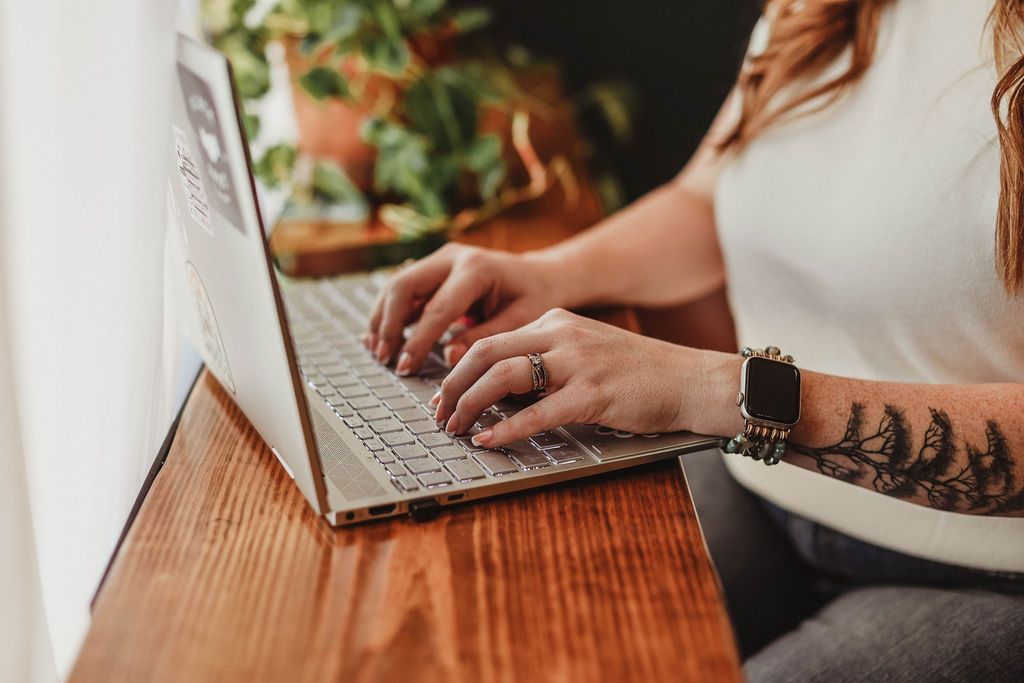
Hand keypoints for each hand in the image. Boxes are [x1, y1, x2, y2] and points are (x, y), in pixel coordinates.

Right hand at [365, 244, 571, 374]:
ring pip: (397, 285)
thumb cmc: (535, 298)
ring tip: (377, 351)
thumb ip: (484, 339)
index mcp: (476, 268)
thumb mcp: (520, 321)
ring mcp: (441, 259)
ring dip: (382, 318)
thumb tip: (449, 357)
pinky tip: (381, 336)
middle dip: (388, 324)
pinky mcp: (435, 268)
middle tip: (384, 357)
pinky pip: (404, 288)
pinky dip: (390, 312)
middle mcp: (453, 257)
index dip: (417, 341)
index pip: (436, 308)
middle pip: (404, 286)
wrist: (543, 274)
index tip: (404, 366)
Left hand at [433, 308, 742, 447]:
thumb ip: (546, 361)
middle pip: (486, 353)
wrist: (690, 379)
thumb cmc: (639, 372)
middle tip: (439, 412)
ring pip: (504, 376)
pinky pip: (537, 412)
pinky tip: (489, 441)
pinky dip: (505, 429)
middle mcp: (562, 334)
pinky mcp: (593, 394)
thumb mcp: (586, 351)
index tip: (444, 393)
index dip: (459, 368)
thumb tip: (499, 391)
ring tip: (456, 427)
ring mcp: (578, 362)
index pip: (491, 339)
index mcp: (556, 321)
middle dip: (454, 385)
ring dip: (471, 404)